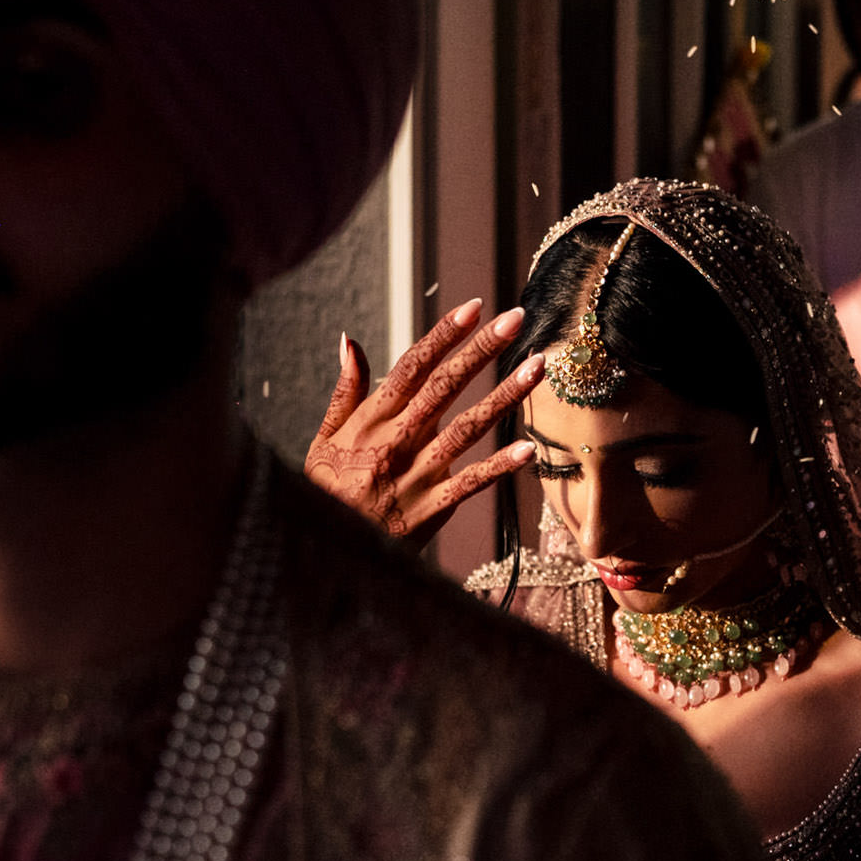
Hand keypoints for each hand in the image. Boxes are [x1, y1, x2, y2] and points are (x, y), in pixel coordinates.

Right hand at [306, 298, 542, 550]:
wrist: (325, 553)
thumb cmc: (327, 491)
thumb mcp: (324, 439)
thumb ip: (345, 391)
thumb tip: (350, 341)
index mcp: (372, 419)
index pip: (412, 366)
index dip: (444, 335)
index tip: (474, 306)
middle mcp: (396, 440)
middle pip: (445, 385)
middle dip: (481, 349)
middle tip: (516, 318)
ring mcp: (417, 474)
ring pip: (467, 427)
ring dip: (505, 396)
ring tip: (537, 367)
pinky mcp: (431, 508)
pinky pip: (470, 483)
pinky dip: (498, 466)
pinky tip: (528, 449)